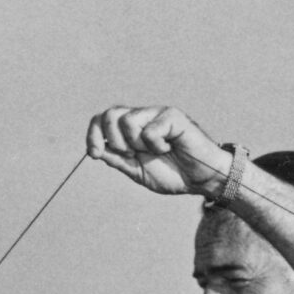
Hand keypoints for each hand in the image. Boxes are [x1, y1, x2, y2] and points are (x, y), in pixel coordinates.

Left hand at [86, 105, 230, 197]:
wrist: (201, 179)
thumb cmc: (173, 173)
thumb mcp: (137, 171)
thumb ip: (117, 160)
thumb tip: (96, 151)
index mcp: (130, 130)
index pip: (101, 120)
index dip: (92, 134)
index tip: (94, 154)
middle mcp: (142, 117)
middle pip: (109, 114)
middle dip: (114, 141)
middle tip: (132, 153)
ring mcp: (156, 114)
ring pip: (127, 121)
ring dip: (137, 144)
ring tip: (156, 151)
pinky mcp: (172, 116)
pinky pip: (150, 130)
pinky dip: (156, 146)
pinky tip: (169, 147)